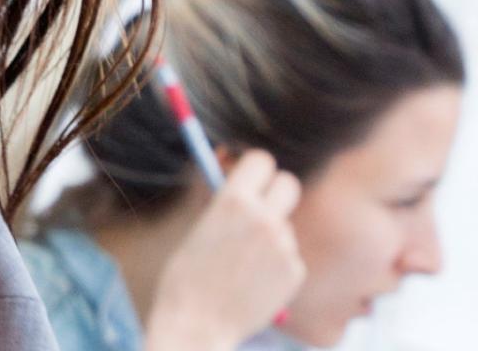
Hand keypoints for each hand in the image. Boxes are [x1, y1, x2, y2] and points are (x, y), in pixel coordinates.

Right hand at [144, 150, 304, 350]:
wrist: (198, 324)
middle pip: (289, 183)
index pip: (261, 159)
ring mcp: (283, 246)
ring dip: (273, 233)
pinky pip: (291, 255)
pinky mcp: (295, 272)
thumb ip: (224, 198)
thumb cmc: (188, 273)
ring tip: (245, 260)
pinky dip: (278, 263)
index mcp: (233, 199)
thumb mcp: (201, 224)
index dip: (256, 167)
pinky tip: (255, 280)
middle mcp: (264, 218)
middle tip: (263, 204)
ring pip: (287, 224)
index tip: (250, 176)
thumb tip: (233, 170)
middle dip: (277, 190)